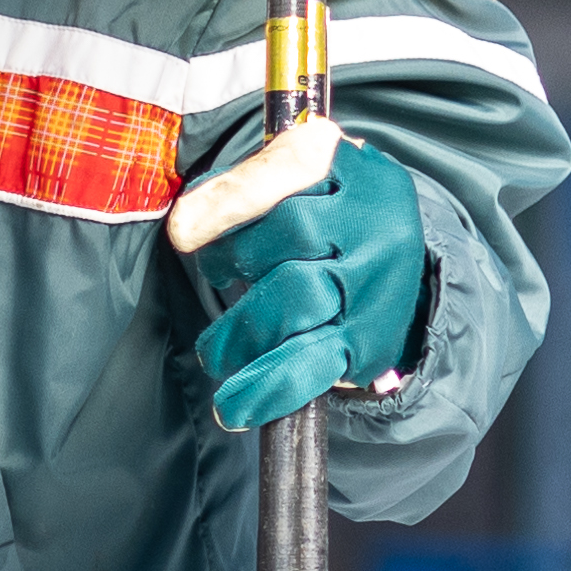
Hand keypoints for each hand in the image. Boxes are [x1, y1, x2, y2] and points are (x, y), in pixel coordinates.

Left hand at [186, 132, 428, 430]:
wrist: (388, 259)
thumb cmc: (314, 211)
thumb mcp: (287, 179)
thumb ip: (240, 188)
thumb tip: (187, 228)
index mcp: (347, 164)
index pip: (290, 168)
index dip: (232, 199)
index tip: (182, 233)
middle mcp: (373, 217)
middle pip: (293, 230)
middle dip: (235, 256)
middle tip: (215, 275)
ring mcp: (377, 281)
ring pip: (300, 295)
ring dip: (242, 329)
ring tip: (216, 351)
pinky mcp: (372, 338)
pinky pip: (316, 362)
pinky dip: (269, 387)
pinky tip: (235, 407)